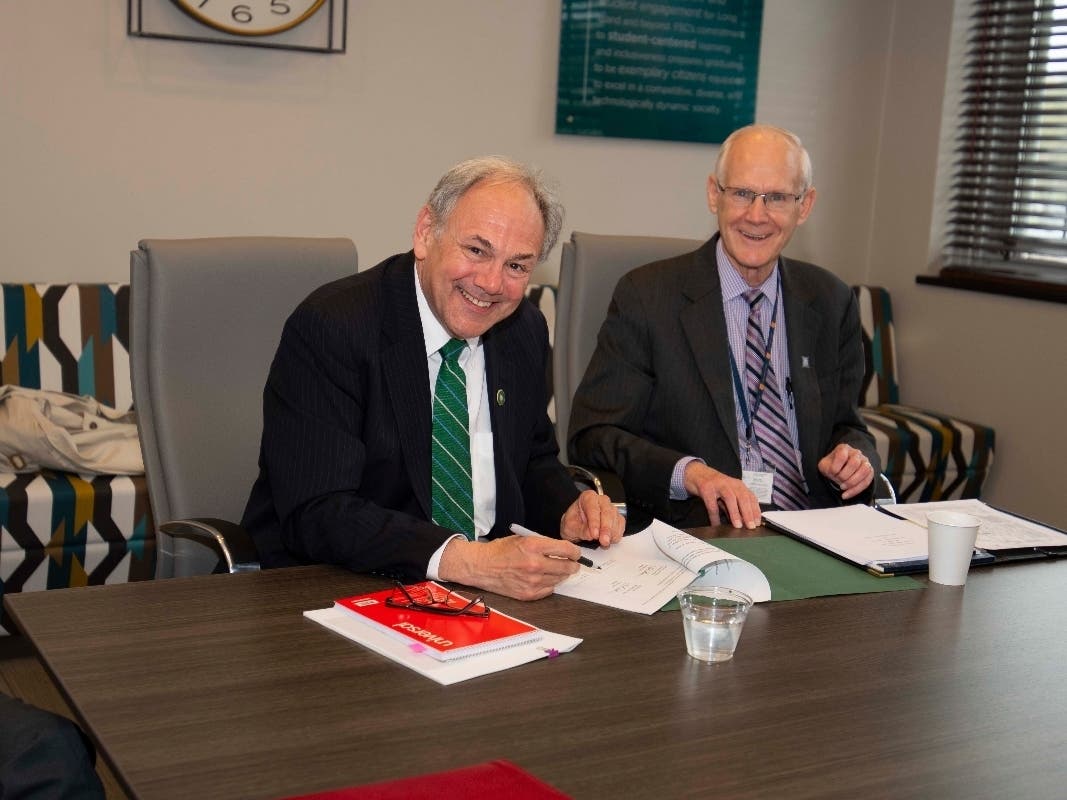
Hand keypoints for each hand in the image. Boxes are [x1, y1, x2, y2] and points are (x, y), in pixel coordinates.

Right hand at [437, 535, 581, 600]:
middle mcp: (535, 564)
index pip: (566, 549)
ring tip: (557, 570)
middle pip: (567, 567)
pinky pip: (549, 590)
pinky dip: (550, 584)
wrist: (481, 567)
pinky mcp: (528, 594)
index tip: (576, 553)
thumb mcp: (523, 539)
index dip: (575, 551)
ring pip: (559, 579)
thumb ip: (543, 544)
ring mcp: (532, 581)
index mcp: (534, 546)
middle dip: (573, 565)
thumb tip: (563, 551)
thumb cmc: (501, 550)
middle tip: (573, 563)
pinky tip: (544, 578)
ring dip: (561, 575)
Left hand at [560, 489, 624, 547]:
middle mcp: (601, 501)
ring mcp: (611, 508)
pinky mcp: (617, 518)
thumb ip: (580, 530)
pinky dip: (616, 534)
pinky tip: (609, 540)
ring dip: (612, 533)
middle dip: (606, 529)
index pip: (593, 508)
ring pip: (615, 519)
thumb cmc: (573, 523)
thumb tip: (591, 534)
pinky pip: (620, 525)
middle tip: (603, 541)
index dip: (594, 522)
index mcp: (587, 498)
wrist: (577, 527)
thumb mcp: (570, 527)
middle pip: (607, 512)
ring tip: (604, 543)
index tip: (594, 534)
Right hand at [684, 461, 760, 528]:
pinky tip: (716, 525)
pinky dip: (715, 516)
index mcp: (738, 485)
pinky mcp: (706, 488)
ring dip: (735, 513)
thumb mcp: (727, 494)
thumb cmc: (714, 486)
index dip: (755, 510)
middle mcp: (731, 483)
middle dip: (748, 513)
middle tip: (751, 527)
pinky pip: (712, 504)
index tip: (758, 523)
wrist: (696, 472)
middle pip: (743, 497)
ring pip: (730, 498)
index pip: (751, 497)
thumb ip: (734, 506)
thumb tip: (743, 521)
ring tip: (738, 526)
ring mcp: (718, 485)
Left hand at [818, 443, 873, 499]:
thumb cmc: (831, 466)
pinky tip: (846, 495)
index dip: (836, 467)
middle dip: (844, 475)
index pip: (842, 456)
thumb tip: (835, 473)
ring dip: (852, 482)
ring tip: (842, 487)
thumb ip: (827, 468)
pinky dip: (856, 490)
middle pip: (854, 463)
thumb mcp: (824, 465)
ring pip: (864, 471)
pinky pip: (866, 482)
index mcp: (843, 448)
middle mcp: (856, 453)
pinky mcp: (869, 472)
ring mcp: (864, 462)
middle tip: (838, 480)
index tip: (832, 473)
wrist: (839, 468)